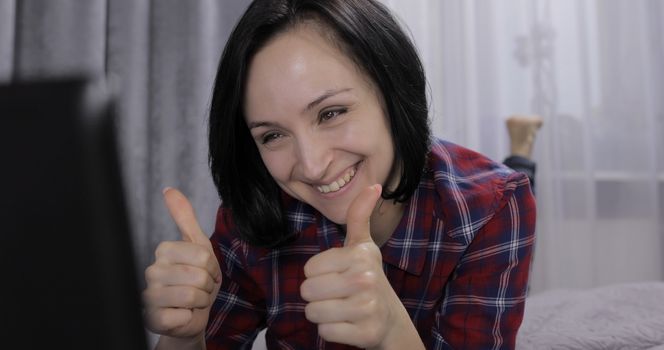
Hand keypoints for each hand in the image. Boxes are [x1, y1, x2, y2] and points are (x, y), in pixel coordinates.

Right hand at [143, 188, 221, 340]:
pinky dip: (190, 317)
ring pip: (192, 295)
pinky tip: (182, 314)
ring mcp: (149, 296)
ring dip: (201, 301)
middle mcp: (152, 271)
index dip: (211, 267)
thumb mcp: (197, 246)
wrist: (192, 314)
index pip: (203, 256)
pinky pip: (182, 316)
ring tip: (192, 301)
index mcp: (163, 251)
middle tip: (199, 288)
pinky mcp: (152, 319)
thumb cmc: (196, 280)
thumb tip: (168, 189)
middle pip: (199, 276)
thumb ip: (184, 217)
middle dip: (207, 285)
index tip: (204, 271)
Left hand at [300, 185, 417, 348]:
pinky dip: (331, 331)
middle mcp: (365, 280)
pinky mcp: (365, 333)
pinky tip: (347, 324)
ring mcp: (367, 308)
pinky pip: (324, 332)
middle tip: (337, 295)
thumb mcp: (363, 245)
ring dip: (322, 314)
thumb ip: (360, 214)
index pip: (309, 268)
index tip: (336, 275)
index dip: (318, 274)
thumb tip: (374, 185)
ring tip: (341, 308)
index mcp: (360, 256)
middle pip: (307, 291)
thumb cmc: (367, 277)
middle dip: (317, 296)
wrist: (389, 318)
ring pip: (313, 313)